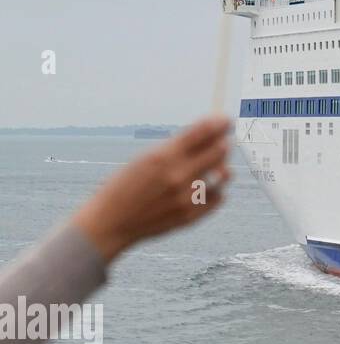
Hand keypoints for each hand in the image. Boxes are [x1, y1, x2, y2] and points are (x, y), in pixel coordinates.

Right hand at [71, 116, 231, 262]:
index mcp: (163, 156)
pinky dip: (216, 191)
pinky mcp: (191, 216)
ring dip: (223, 169)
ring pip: (224, 175)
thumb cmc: (126, 185)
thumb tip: (210, 133)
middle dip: (222, 144)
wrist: (110, 223)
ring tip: (219, 168)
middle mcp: (177, 176)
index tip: (226, 120)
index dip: (219, 123)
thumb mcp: (145, 159)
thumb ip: (176, 148)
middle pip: (220, 151)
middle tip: (222, 143)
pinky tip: (207, 189)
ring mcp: (186, 198)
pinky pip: (219, 197)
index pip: (203, 132)